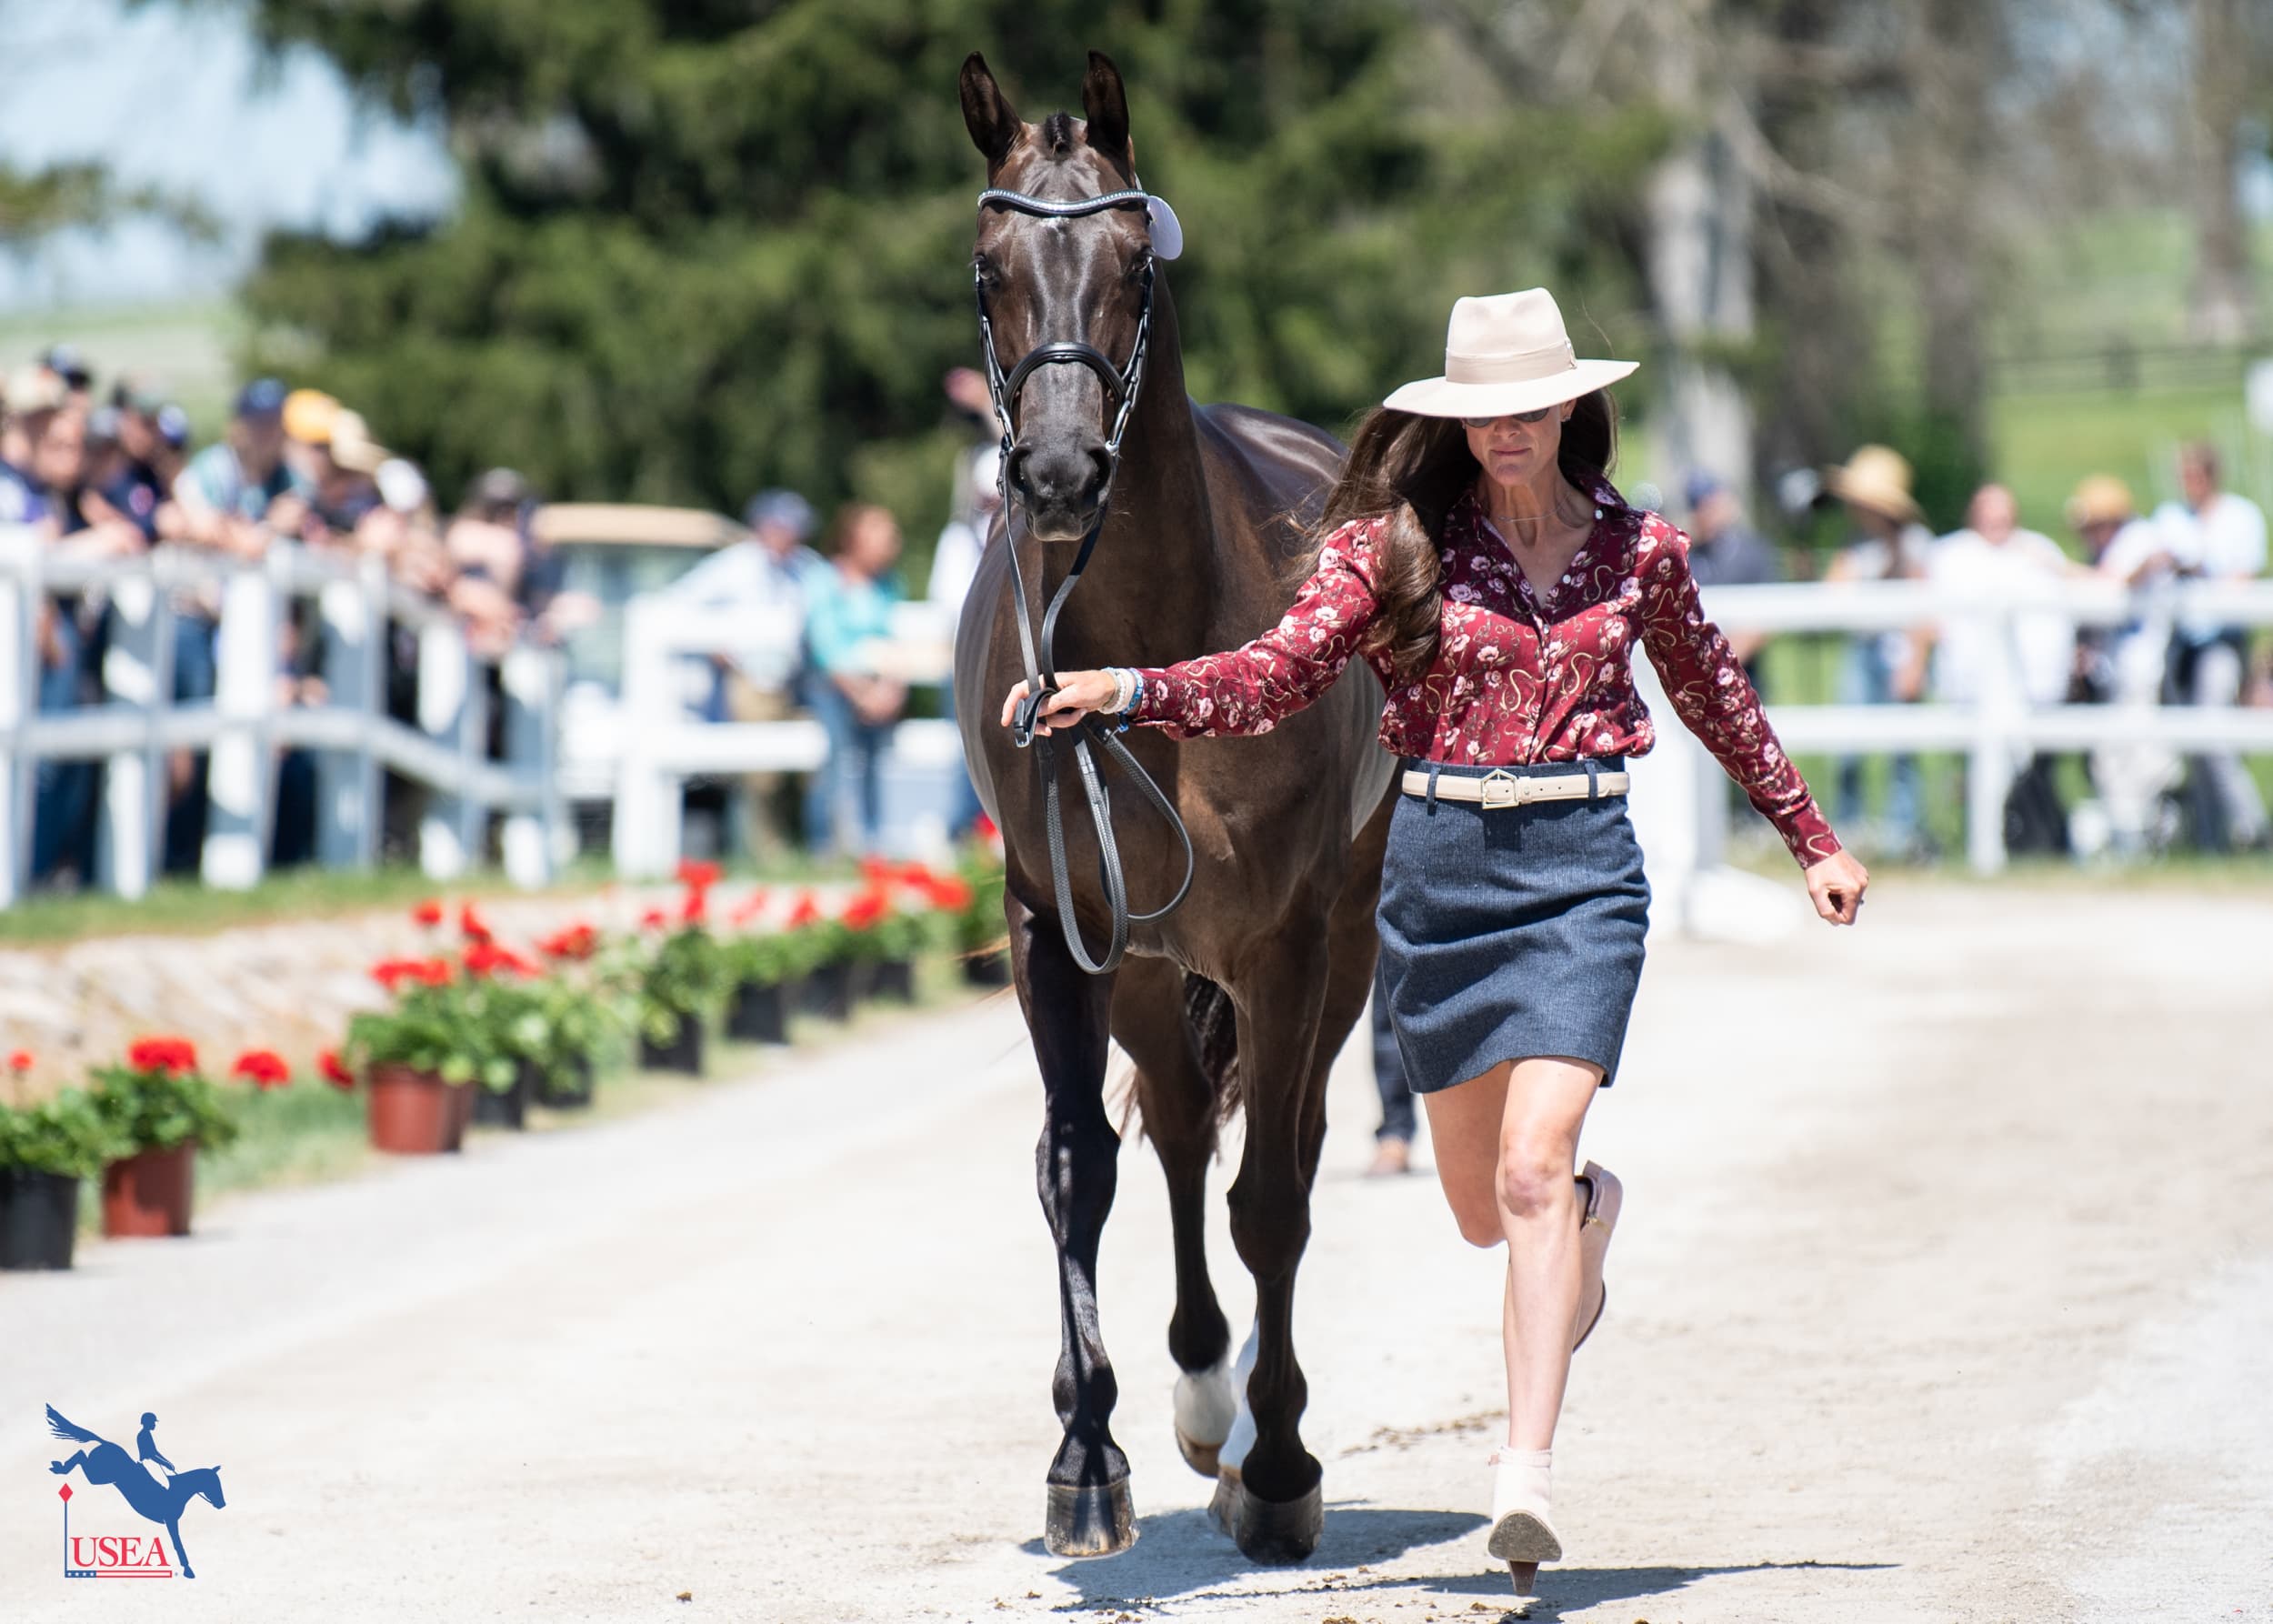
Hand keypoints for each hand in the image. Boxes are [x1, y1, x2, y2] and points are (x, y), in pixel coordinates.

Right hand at [999, 669, 1121, 733]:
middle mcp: (1047, 691)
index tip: (1006, 720)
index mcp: (1046, 681)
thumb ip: (1054, 703)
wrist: (1110, 690)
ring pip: (1047, 719)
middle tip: (1047, 731)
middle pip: (1032, 710)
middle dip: (1041, 722)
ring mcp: (1054, 701)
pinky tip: (1080, 712)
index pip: (1021, 691)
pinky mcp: (1061, 709)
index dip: (1011, 705)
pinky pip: (1058, 721)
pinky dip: (1069, 720)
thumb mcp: (1074, 695)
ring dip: (1063, 721)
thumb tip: (1038, 711)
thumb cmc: (1094, 685)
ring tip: (1078, 711)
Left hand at [1804, 850, 1868, 925]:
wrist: (1820, 846)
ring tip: (1830, 884)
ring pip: (1853, 899)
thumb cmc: (1816, 869)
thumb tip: (1836, 922)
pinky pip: (1855, 889)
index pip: (1849, 918)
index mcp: (1853, 891)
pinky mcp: (1863, 872)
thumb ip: (1825, 911)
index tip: (1825, 905)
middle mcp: (1863, 884)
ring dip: (1841, 897)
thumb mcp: (1815, 892)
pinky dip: (1845, 889)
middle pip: (1851, 908)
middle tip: (1826, 892)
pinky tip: (1835, 879)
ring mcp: (1864, 877)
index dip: (1836, 917)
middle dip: (1838, 905)